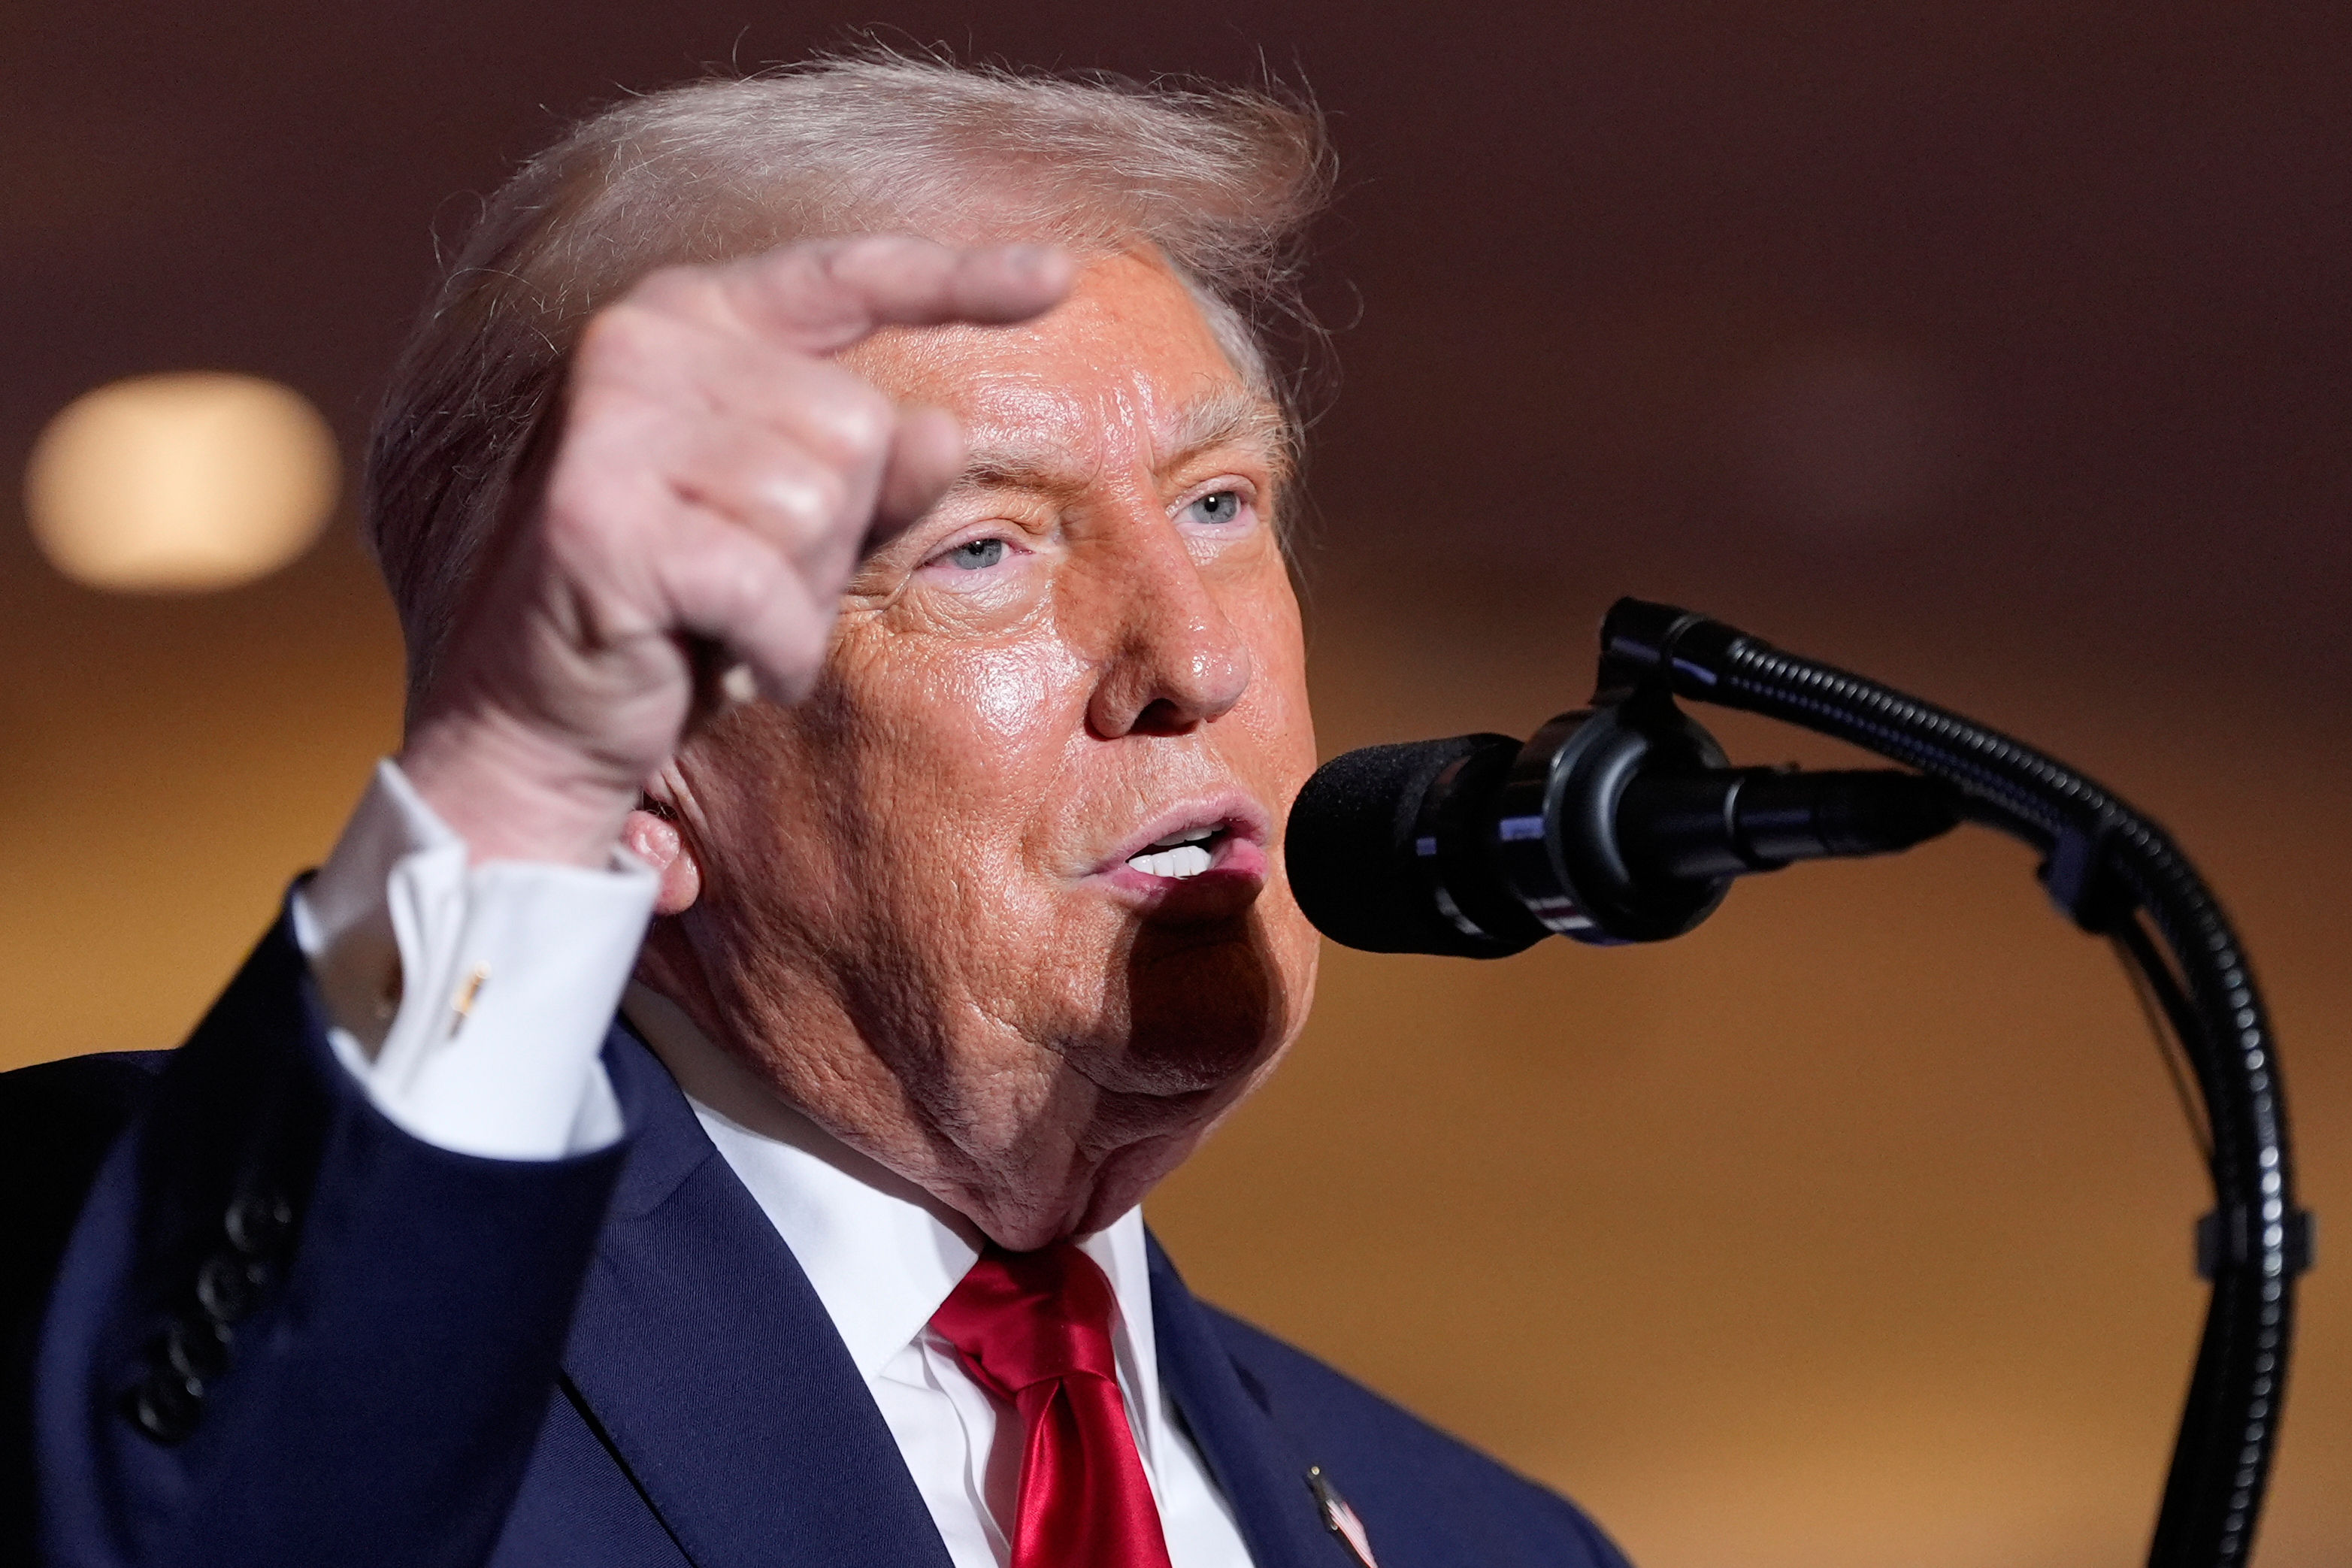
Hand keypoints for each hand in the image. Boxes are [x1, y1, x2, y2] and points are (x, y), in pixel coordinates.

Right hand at [396, 237, 1074, 866]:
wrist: (539, 723)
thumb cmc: (677, 617)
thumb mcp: (796, 536)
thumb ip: (874, 478)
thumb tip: (940, 429)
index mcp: (686, 318)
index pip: (846, 277)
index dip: (960, 279)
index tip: (1062, 277)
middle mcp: (638, 341)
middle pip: (858, 424)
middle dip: (837, 533)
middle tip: (751, 580)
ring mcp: (610, 423)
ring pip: (820, 503)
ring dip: (800, 593)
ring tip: (725, 615)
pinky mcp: (600, 519)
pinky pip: (770, 584)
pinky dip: (772, 646)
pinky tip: (717, 659)